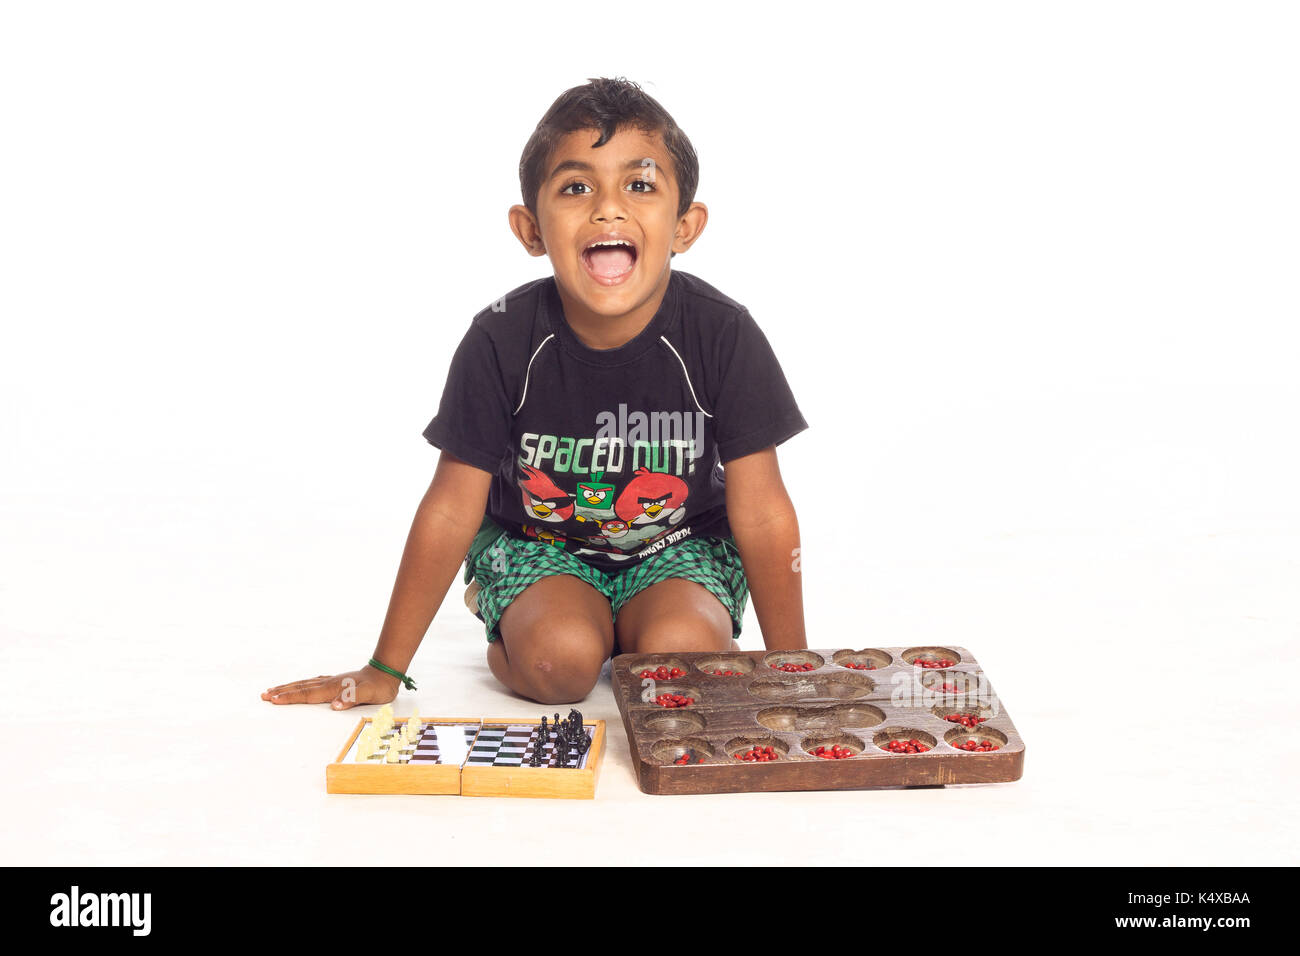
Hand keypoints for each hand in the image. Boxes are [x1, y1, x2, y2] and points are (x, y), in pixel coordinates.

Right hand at [261, 665, 400, 709]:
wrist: (385, 673)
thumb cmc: (377, 686)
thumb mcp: (368, 695)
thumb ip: (351, 700)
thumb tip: (335, 706)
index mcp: (333, 688)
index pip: (307, 695)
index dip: (289, 698)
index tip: (273, 699)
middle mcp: (329, 683)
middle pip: (301, 688)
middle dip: (282, 692)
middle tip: (264, 695)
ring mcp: (330, 681)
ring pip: (304, 684)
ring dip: (288, 688)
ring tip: (272, 690)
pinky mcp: (334, 681)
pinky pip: (311, 683)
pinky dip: (300, 685)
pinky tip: (297, 686)